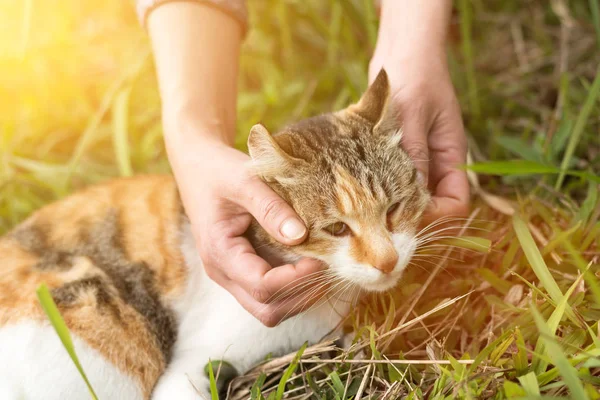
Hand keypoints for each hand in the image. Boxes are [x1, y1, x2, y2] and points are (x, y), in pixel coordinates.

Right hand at [166, 131, 325, 326]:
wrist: (198, 168)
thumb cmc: (218, 171)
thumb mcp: (244, 180)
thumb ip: (271, 208)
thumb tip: (301, 236)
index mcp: (219, 252)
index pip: (262, 286)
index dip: (296, 279)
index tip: (323, 258)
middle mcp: (224, 273)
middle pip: (268, 310)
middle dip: (303, 295)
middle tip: (329, 266)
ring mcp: (233, 275)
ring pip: (271, 308)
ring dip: (301, 294)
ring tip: (324, 265)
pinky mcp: (244, 271)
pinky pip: (272, 293)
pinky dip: (295, 286)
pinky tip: (312, 262)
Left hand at [369, 46, 468, 223]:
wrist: (402, 52)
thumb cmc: (413, 78)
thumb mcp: (413, 117)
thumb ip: (414, 156)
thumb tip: (411, 201)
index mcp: (452, 156)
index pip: (455, 204)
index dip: (435, 218)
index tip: (404, 219)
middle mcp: (437, 164)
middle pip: (434, 209)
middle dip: (412, 220)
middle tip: (378, 223)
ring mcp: (418, 162)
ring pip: (412, 201)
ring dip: (394, 208)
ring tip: (367, 209)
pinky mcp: (399, 157)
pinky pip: (395, 185)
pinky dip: (382, 193)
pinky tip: (361, 190)